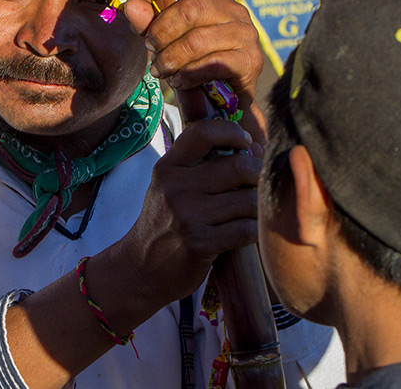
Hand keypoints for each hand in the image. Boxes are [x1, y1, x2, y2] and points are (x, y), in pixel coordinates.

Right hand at [113, 117, 261, 305]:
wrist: (140, 268)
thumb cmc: (164, 223)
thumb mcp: (172, 187)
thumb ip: (206, 165)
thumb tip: (255, 147)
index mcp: (168, 167)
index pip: (203, 133)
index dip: (232, 133)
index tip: (245, 144)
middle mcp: (175, 187)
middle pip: (238, 167)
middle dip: (259, 175)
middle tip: (260, 184)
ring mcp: (187, 215)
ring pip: (248, 200)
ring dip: (260, 207)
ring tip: (255, 211)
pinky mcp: (200, 243)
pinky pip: (246, 229)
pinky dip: (257, 230)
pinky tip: (251, 231)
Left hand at [122, 0, 262, 104]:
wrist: (224, 97)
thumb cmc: (193, 60)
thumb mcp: (166, 38)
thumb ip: (149, 22)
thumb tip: (130, 6)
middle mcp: (234, 10)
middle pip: (192, 9)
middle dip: (162, 31)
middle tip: (151, 47)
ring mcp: (245, 35)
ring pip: (197, 40)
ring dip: (170, 58)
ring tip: (160, 70)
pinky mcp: (249, 61)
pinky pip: (211, 64)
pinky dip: (187, 74)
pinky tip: (179, 80)